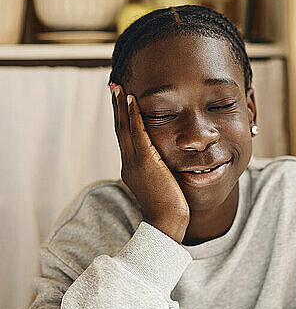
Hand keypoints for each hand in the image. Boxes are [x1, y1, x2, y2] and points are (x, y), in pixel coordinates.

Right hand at [111, 84, 189, 243]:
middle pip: (119, 129)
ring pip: (124, 128)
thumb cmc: (169, 208)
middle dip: (116, 106)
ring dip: (121, 105)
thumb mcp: (161, 184)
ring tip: (118, 87)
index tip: (119, 101)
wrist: (167, 222)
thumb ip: (159, 171)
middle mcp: (128, 163)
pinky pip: (138, 133)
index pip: (125, 137)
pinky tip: (133, 100)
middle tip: (112, 86)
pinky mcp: (145, 162)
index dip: (121, 118)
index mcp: (131, 168)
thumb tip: (165, 164)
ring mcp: (135, 162)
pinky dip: (134, 115)